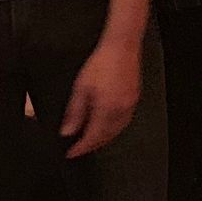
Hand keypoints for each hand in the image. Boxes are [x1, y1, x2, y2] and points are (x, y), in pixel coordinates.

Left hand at [59, 38, 141, 158]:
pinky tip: (107, 125)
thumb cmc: (101, 63)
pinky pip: (124, 121)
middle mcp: (121, 111)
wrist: (121, 47)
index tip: (71, 153)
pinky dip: (114, 129)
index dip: (80, 148)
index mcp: (106, 110)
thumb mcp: (80, 88)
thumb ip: (74, 113)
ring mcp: (130, 105)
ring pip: (117, 131)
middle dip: (93, 146)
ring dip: (104, 139)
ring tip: (92, 140)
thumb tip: (67, 131)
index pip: (92, 137)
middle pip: (107, 137)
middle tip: (80, 149)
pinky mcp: (134, 99)